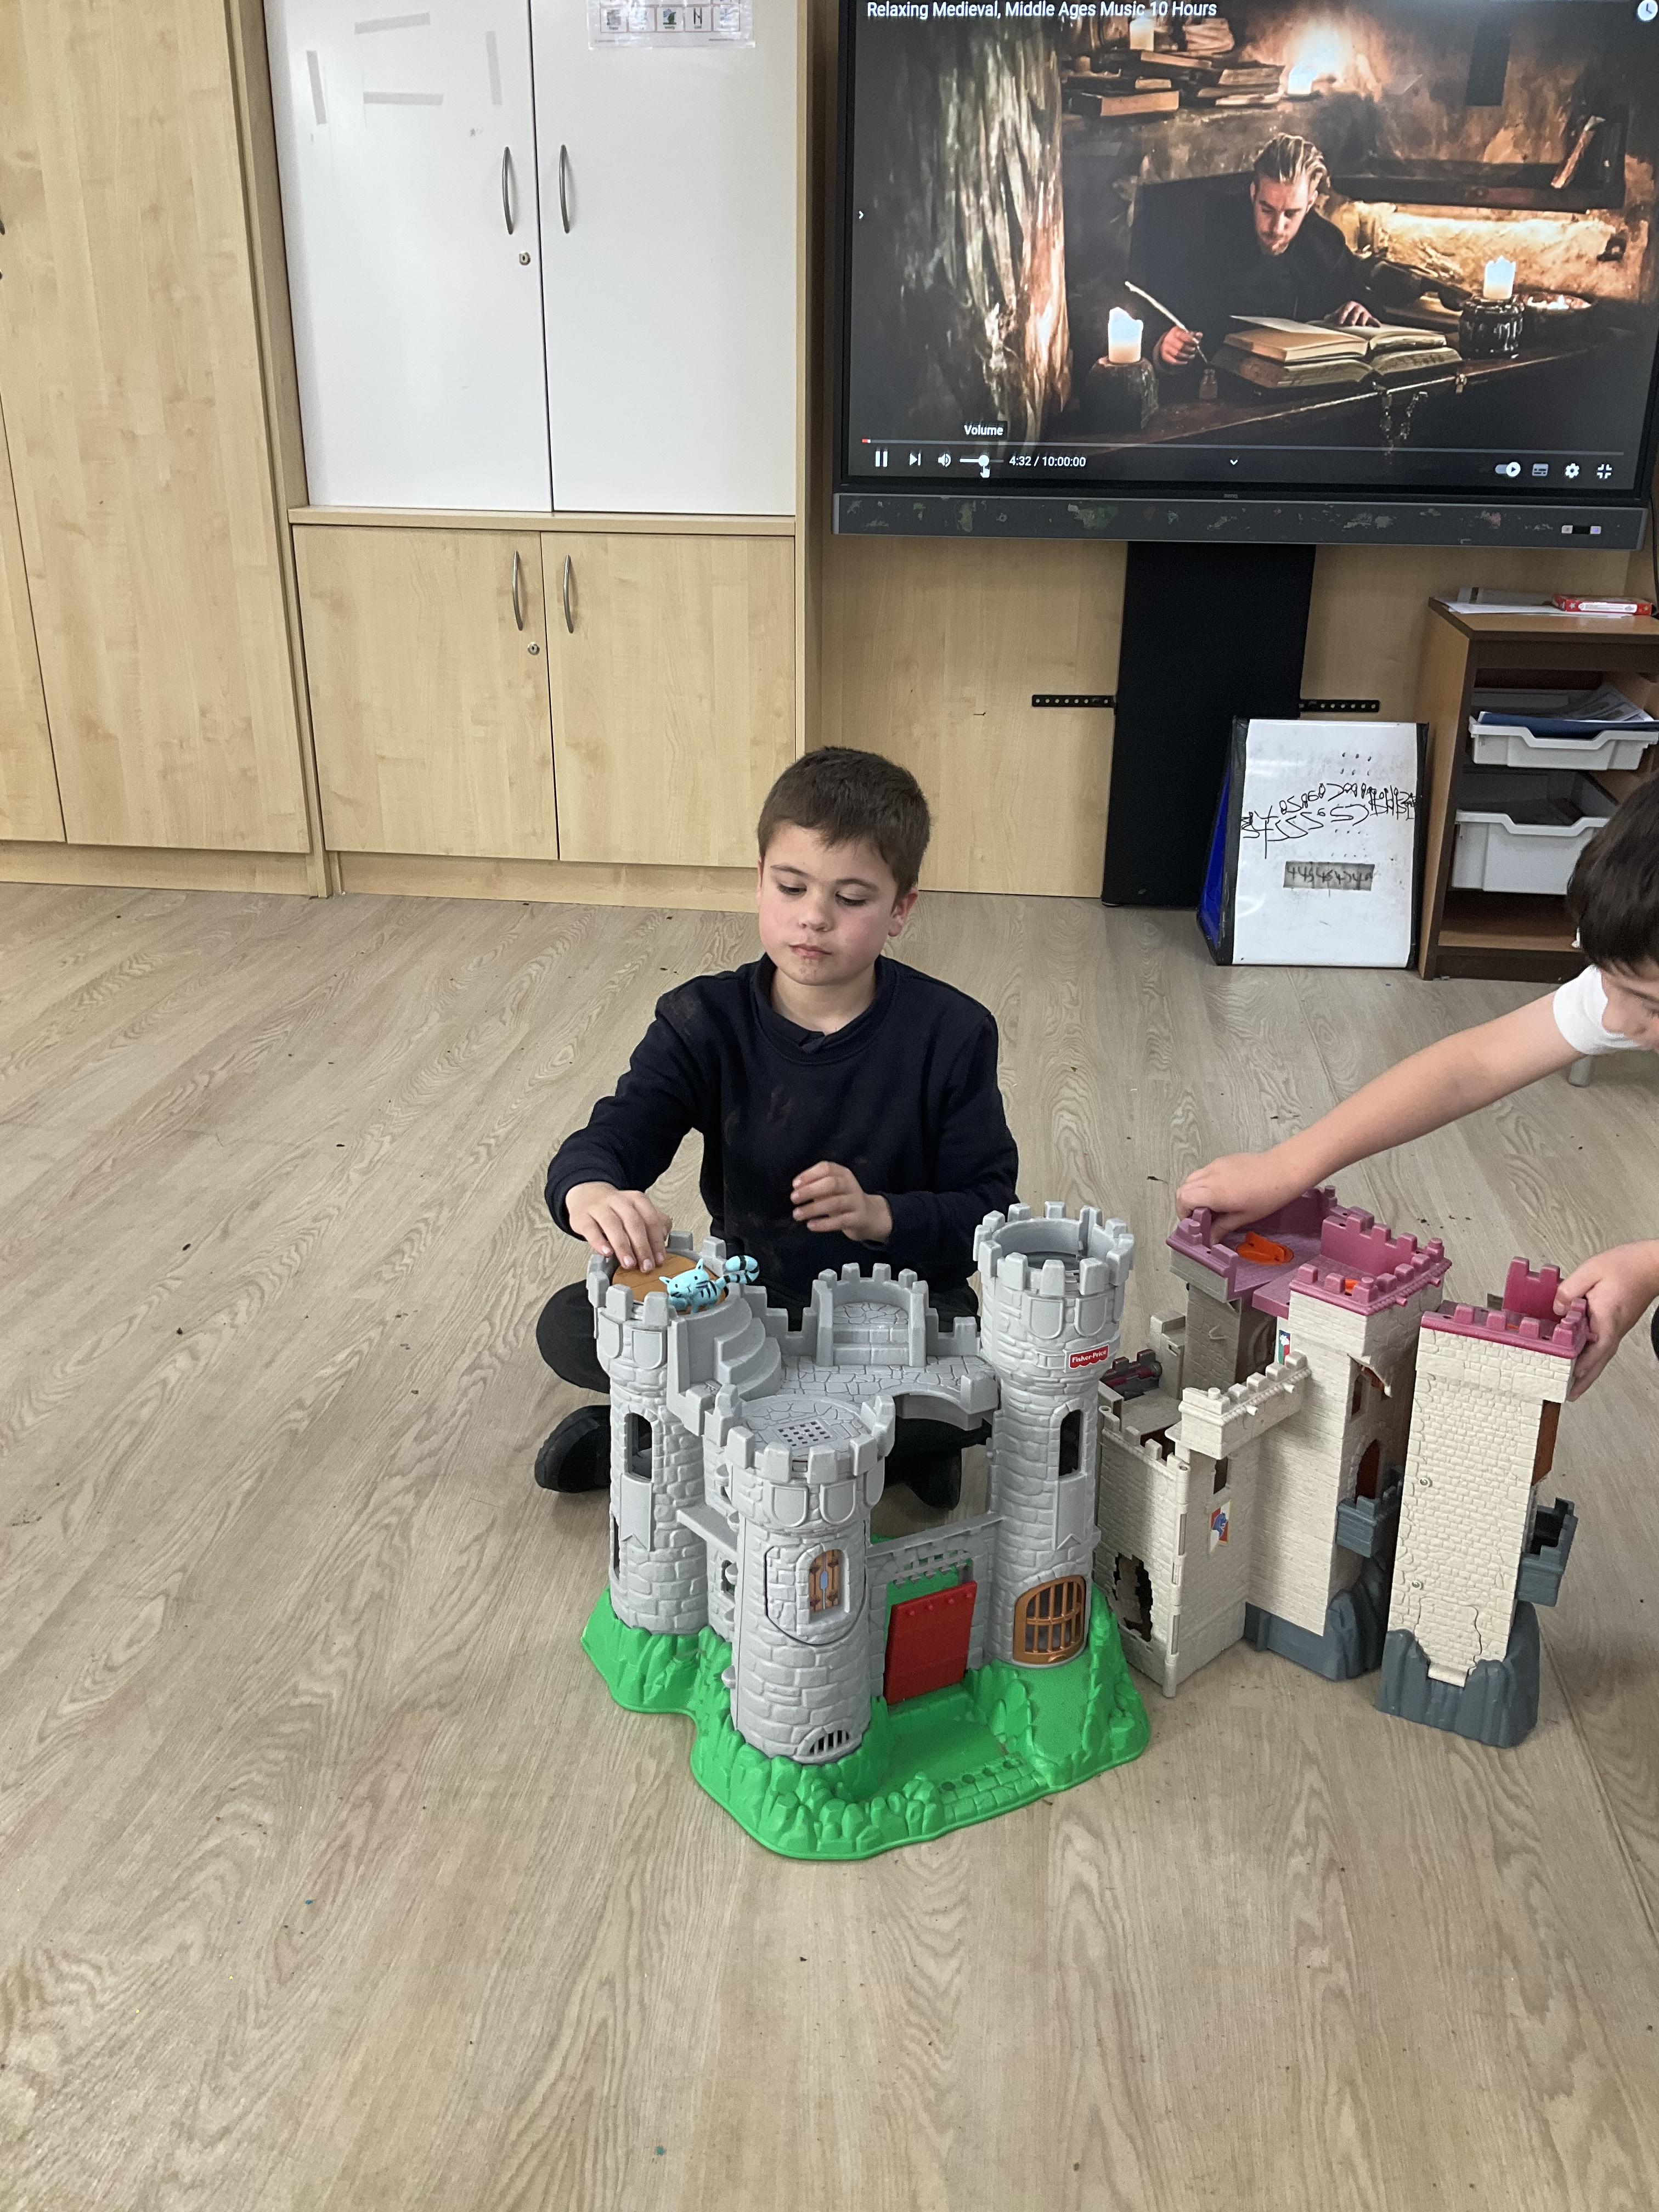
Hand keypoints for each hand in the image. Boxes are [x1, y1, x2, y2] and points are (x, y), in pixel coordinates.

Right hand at [566, 1182, 670, 1272]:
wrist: (586, 1195)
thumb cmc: (615, 1209)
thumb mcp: (637, 1211)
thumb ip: (653, 1222)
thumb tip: (662, 1238)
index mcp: (636, 1200)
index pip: (650, 1219)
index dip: (656, 1241)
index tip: (659, 1260)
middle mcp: (618, 1201)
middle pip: (633, 1222)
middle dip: (642, 1246)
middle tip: (645, 1266)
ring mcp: (599, 1208)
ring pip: (612, 1225)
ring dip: (623, 1246)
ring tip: (629, 1264)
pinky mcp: (581, 1217)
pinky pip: (590, 1229)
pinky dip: (599, 1242)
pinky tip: (607, 1253)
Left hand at [791, 1162, 892, 1243]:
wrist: (869, 1216)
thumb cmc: (844, 1199)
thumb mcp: (833, 1188)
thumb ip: (816, 1186)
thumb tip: (797, 1190)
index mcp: (843, 1173)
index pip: (826, 1168)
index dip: (809, 1175)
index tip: (795, 1184)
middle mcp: (851, 1185)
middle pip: (831, 1183)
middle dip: (810, 1190)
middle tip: (793, 1198)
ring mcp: (856, 1202)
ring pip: (835, 1203)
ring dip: (813, 1209)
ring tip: (797, 1214)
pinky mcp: (858, 1219)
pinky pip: (840, 1221)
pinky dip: (824, 1224)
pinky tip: (811, 1225)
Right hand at [1155, 324, 1200, 367]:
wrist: (1167, 341)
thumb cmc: (1179, 337)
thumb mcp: (1186, 333)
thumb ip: (1193, 335)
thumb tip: (1200, 335)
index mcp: (1175, 331)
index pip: (1184, 336)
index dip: (1191, 340)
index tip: (1197, 343)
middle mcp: (1168, 339)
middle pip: (1181, 346)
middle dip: (1190, 349)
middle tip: (1195, 350)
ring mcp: (1165, 347)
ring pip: (1177, 354)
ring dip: (1186, 356)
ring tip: (1191, 356)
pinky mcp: (1164, 355)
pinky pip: (1173, 361)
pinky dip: (1180, 362)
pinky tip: (1185, 361)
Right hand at [1175, 1150, 1312, 1240]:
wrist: (1283, 1170)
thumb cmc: (1269, 1194)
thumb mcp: (1244, 1217)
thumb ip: (1222, 1227)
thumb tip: (1211, 1239)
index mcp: (1214, 1192)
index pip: (1183, 1200)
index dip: (1183, 1213)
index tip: (1194, 1223)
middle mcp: (1210, 1176)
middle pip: (1183, 1189)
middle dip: (1186, 1205)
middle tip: (1200, 1217)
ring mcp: (1215, 1165)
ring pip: (1192, 1179)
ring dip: (1194, 1193)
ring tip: (1210, 1205)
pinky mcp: (1222, 1160)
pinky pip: (1205, 1172)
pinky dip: (1204, 1183)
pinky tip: (1221, 1192)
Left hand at [1332, 299, 1377, 326]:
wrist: (1353, 317)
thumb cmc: (1343, 317)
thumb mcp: (1337, 316)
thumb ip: (1331, 317)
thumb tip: (1324, 319)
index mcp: (1349, 306)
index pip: (1346, 308)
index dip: (1343, 314)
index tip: (1339, 322)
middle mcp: (1357, 308)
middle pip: (1356, 311)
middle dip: (1353, 317)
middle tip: (1350, 324)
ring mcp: (1364, 313)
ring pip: (1365, 315)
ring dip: (1362, 321)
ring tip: (1360, 326)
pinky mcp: (1370, 319)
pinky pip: (1374, 321)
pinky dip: (1376, 324)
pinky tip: (1378, 327)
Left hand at [1555, 1241, 1658, 1397]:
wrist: (1652, 1265)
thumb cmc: (1627, 1266)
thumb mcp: (1592, 1270)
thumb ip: (1570, 1290)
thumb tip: (1557, 1308)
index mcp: (1607, 1317)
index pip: (1594, 1349)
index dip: (1581, 1365)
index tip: (1567, 1378)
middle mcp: (1614, 1329)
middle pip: (1598, 1361)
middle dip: (1583, 1380)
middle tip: (1568, 1395)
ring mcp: (1617, 1329)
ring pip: (1601, 1357)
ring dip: (1587, 1373)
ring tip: (1572, 1387)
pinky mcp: (1616, 1325)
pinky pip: (1602, 1347)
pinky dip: (1592, 1359)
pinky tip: (1582, 1362)